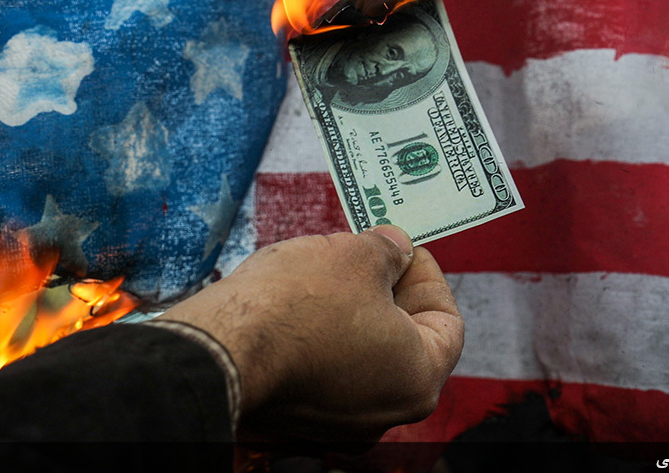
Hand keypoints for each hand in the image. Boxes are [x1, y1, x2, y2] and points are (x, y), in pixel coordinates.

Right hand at [160, 226, 463, 441]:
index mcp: (417, 379)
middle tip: (366, 253)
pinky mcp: (298, 417)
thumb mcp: (357, 255)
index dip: (427, 275)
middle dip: (386, 289)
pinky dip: (321, 336)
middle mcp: (384, 412)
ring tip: (327, 270)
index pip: (447, 322)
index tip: (404, 249)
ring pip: (361, 353)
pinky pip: (324, 369)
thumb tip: (394, 247)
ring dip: (352, 310)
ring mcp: (339, 420)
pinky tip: (299, 301)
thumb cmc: (295, 306)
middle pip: (403, 339)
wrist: (220, 347)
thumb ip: (389, 250)